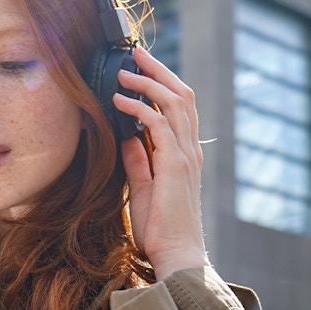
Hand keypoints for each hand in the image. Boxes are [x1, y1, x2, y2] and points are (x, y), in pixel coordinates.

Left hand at [113, 46, 207, 279]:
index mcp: (184, 155)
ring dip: (148, 82)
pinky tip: (120, 101)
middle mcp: (190, 151)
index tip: (142, 68)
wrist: (177, 256)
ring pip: (175, 103)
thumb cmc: (161, 230)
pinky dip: (140, 108)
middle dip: (159, 70)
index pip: (181, 107)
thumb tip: (127, 136)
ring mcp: (185, 157)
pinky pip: (160, 125)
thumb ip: (139, 161)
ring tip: (124, 71)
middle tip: (136, 53)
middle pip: (182, 95)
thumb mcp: (144, 188)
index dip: (164, 83)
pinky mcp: (175, 166)